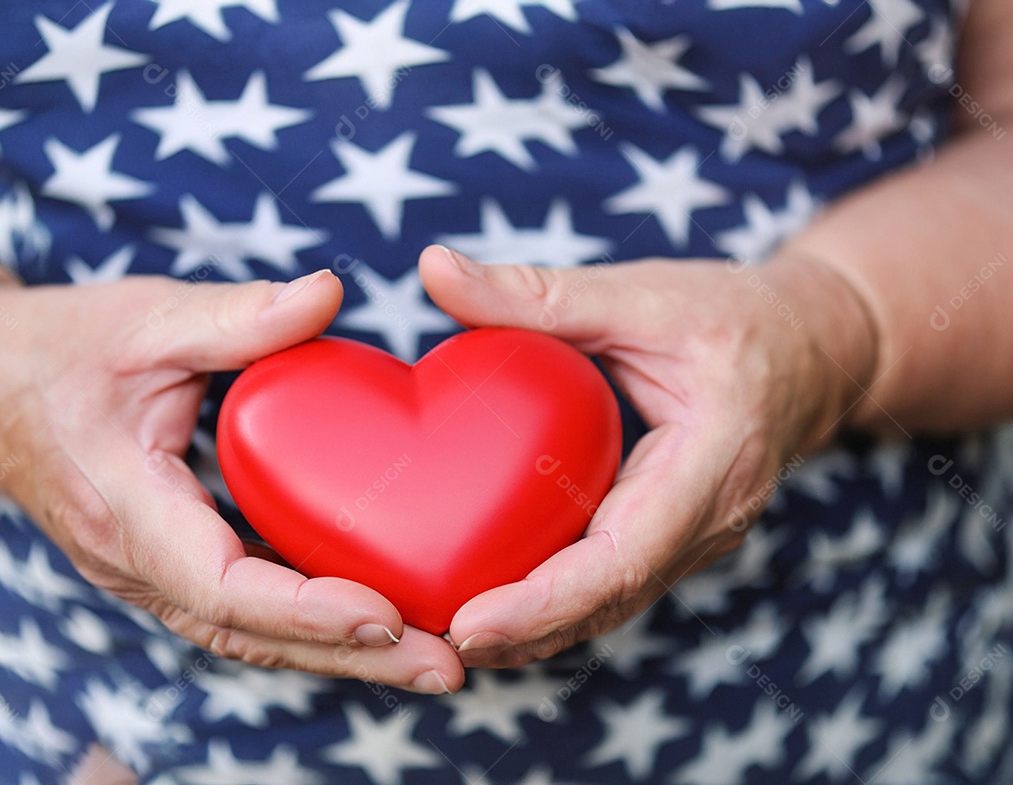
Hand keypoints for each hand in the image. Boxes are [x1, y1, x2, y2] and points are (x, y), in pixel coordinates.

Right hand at [0, 271, 461, 692]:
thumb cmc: (58, 351)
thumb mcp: (143, 319)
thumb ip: (237, 315)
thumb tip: (330, 293)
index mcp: (124, 507)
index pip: (219, 584)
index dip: (305, 608)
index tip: (387, 615)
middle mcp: (135, 562)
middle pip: (251, 634)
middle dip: (350, 658)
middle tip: (445, 665)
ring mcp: (149, 573)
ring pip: (250, 635)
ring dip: (339, 655)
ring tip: (430, 658)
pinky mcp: (167, 563)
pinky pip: (243, 610)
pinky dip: (309, 624)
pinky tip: (375, 620)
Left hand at [419, 245, 877, 667]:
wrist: (816, 347)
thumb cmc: (735, 315)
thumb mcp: (641, 292)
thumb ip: (537, 290)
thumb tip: (432, 269)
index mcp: (714, 461)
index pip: (626, 556)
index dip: (548, 600)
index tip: (471, 623)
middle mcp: (713, 518)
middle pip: (613, 600)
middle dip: (525, 632)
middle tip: (433, 640)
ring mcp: (701, 537)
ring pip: (614, 606)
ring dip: (538, 631)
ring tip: (447, 635)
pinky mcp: (681, 537)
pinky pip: (618, 585)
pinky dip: (559, 604)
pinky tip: (498, 602)